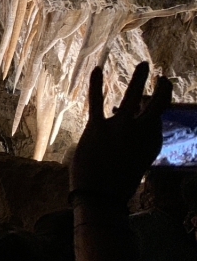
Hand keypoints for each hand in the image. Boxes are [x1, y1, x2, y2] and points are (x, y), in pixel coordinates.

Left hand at [71, 62, 171, 206]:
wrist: (100, 196)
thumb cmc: (115, 182)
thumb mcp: (135, 162)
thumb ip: (135, 141)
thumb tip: (124, 120)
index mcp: (153, 143)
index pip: (156, 119)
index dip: (152, 112)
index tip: (149, 105)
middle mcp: (141, 133)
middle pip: (156, 105)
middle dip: (161, 90)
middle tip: (163, 78)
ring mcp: (120, 128)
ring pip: (133, 96)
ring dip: (140, 78)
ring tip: (144, 64)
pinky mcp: (98, 128)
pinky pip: (97, 101)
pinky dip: (96, 84)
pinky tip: (97, 70)